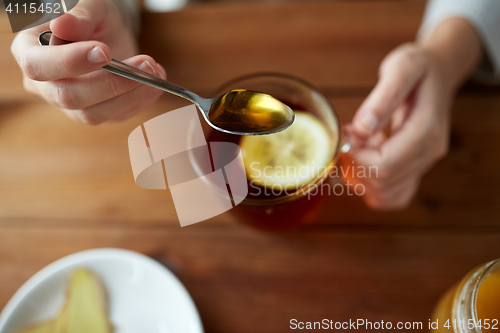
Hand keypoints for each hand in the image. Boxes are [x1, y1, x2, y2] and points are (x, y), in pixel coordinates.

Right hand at [11, 0, 164, 124]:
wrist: (106, 32)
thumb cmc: (91, 18)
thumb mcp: (89, 7)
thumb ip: (79, 17)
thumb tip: (61, 25)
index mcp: (30, 52)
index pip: (39, 66)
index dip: (70, 62)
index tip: (103, 51)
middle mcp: (44, 85)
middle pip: (69, 97)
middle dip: (110, 82)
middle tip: (145, 63)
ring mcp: (70, 104)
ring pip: (94, 114)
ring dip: (130, 95)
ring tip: (154, 71)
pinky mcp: (96, 112)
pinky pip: (116, 116)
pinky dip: (140, 101)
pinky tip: (156, 83)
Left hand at [343, 18, 481, 209]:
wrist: (437, 73)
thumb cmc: (418, 68)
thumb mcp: (401, 68)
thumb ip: (383, 97)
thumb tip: (361, 129)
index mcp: (427, 132)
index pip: (385, 165)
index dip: (356, 156)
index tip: (348, 133)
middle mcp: (429, 154)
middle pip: (382, 183)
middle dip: (354, 163)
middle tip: (351, 135)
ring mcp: (423, 165)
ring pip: (383, 195)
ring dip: (360, 174)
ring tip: (361, 143)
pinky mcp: (414, 171)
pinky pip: (389, 197)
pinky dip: (370, 184)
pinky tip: (367, 156)